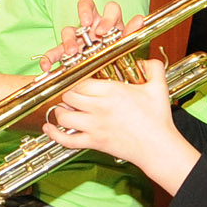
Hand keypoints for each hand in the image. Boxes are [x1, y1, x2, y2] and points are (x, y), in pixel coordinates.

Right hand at [38, 0, 124, 72]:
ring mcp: (78, 37)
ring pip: (69, 29)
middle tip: (87, 26)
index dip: (108, 17)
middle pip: (86, 7)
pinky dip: (49, 58)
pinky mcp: (65, 52)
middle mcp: (92, 25)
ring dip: (69, 40)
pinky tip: (47, 66)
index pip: (110, 8)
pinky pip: (54, 52)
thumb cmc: (114, 58)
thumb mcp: (124, 47)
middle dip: (85, 14)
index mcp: (110, 22)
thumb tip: (139, 19)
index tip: (104, 30)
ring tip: (72, 52)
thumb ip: (130, 33)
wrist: (104, 79)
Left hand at [40, 57, 180, 170]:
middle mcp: (99, 108)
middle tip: (72, 96)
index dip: (77, 81)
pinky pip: (66, 140)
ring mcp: (94, 126)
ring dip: (61, 112)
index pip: (81, 81)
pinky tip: (49, 128)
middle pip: (69, 96)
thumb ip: (153, 68)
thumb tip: (146, 60)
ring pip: (63, 116)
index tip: (79, 82)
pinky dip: (54, 134)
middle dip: (68, 95)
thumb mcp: (158, 87)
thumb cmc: (158, 119)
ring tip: (65, 110)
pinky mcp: (94, 143)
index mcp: (112, 91)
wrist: (158, 147)